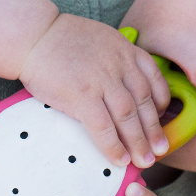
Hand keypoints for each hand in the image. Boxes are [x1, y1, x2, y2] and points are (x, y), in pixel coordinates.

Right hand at [19, 12, 170, 167]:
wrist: (33, 34)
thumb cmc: (61, 40)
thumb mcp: (101, 39)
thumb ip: (116, 59)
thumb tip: (121, 85)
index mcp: (126, 50)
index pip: (154, 80)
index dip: (162, 103)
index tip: (162, 119)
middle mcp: (119, 64)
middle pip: (144, 102)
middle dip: (154, 130)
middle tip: (161, 150)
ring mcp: (101, 80)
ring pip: (128, 116)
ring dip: (138, 142)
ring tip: (145, 161)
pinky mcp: (81, 94)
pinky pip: (103, 126)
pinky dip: (113, 145)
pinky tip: (119, 159)